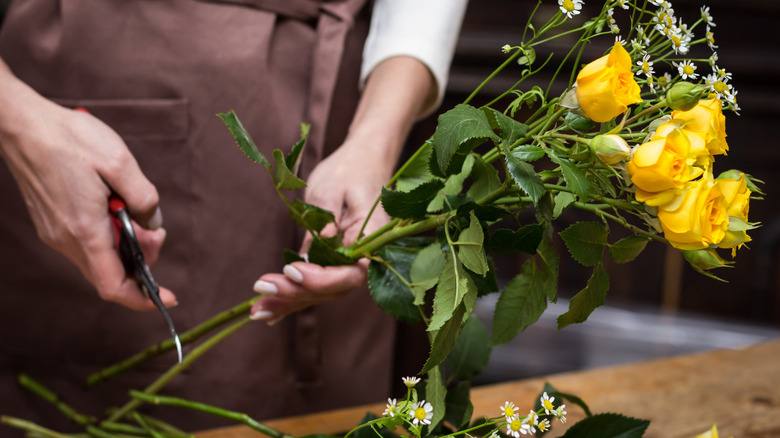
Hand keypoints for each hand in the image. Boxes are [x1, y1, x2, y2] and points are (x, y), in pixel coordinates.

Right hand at [0, 69, 175, 309]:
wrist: (22, 126)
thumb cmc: (70, 139)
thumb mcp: (120, 163)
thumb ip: (144, 198)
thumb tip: (153, 223)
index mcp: (85, 230)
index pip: (113, 285)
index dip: (143, 298)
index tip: (168, 298)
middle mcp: (65, 239)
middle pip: (110, 274)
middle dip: (140, 262)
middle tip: (155, 231)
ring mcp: (55, 233)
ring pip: (98, 259)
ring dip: (125, 247)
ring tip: (135, 212)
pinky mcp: (51, 223)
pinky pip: (86, 244)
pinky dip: (109, 237)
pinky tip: (115, 208)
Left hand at [249, 56, 435, 322]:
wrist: (363, 159)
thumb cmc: (349, 169)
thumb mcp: (331, 188)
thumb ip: (322, 222)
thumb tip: (312, 254)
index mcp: (371, 239)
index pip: (348, 274)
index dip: (319, 279)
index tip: (291, 269)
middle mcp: (364, 258)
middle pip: (331, 288)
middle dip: (295, 293)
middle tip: (261, 288)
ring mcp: (350, 262)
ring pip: (321, 292)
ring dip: (289, 302)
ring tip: (257, 309)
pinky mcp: (336, 261)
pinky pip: (316, 284)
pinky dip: (293, 298)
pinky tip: (270, 313)